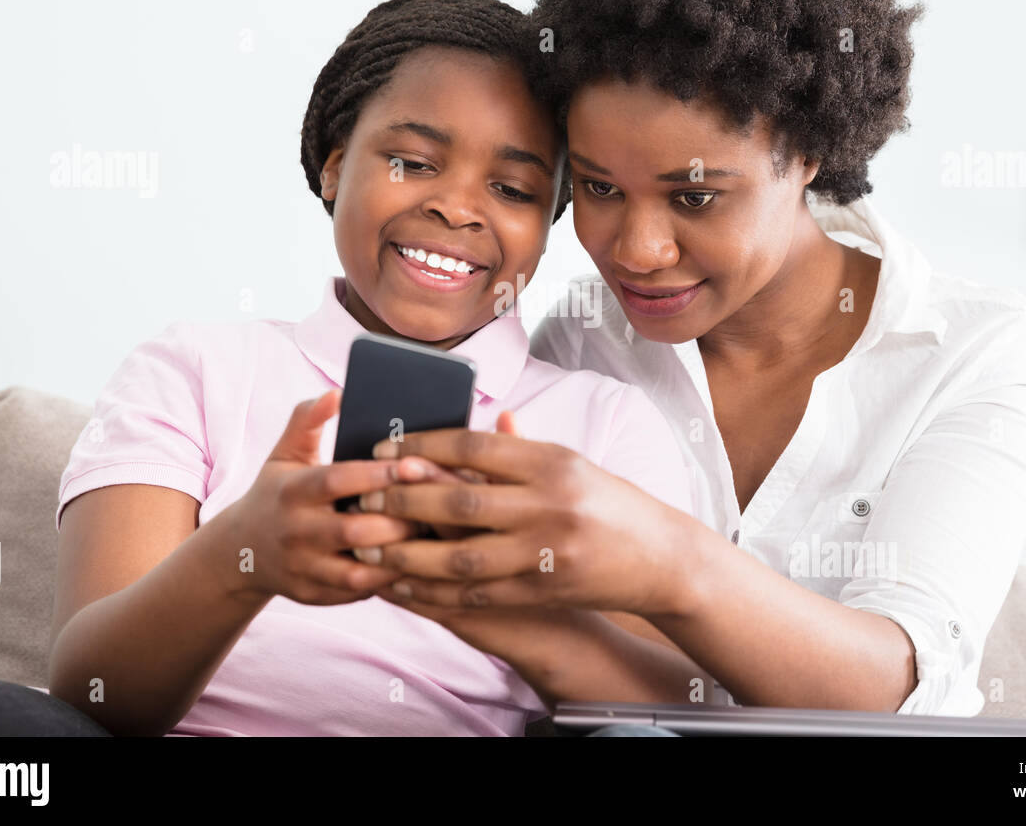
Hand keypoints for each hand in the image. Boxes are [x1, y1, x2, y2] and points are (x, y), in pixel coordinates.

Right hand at [220, 389, 422, 605]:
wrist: (241, 552)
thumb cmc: (277, 493)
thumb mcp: (284, 454)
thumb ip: (308, 420)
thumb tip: (337, 392)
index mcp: (291, 492)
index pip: (336, 480)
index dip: (378, 475)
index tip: (416, 464)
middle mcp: (294, 533)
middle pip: (353, 531)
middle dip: (398, 520)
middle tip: (439, 507)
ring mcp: (303, 569)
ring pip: (358, 571)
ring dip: (399, 556)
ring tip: (434, 538)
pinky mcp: (313, 596)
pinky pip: (358, 593)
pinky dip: (388, 580)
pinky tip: (417, 563)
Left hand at [357, 411, 700, 615]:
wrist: (661, 557)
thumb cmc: (606, 501)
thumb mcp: (567, 463)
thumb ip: (513, 449)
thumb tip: (455, 429)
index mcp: (551, 460)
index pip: (472, 445)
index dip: (421, 447)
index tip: (384, 450)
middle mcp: (549, 503)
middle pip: (459, 499)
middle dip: (403, 499)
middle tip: (365, 496)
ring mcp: (547, 551)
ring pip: (461, 555)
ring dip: (408, 553)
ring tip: (370, 546)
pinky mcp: (544, 590)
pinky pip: (478, 594)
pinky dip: (434, 590)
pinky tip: (403, 584)